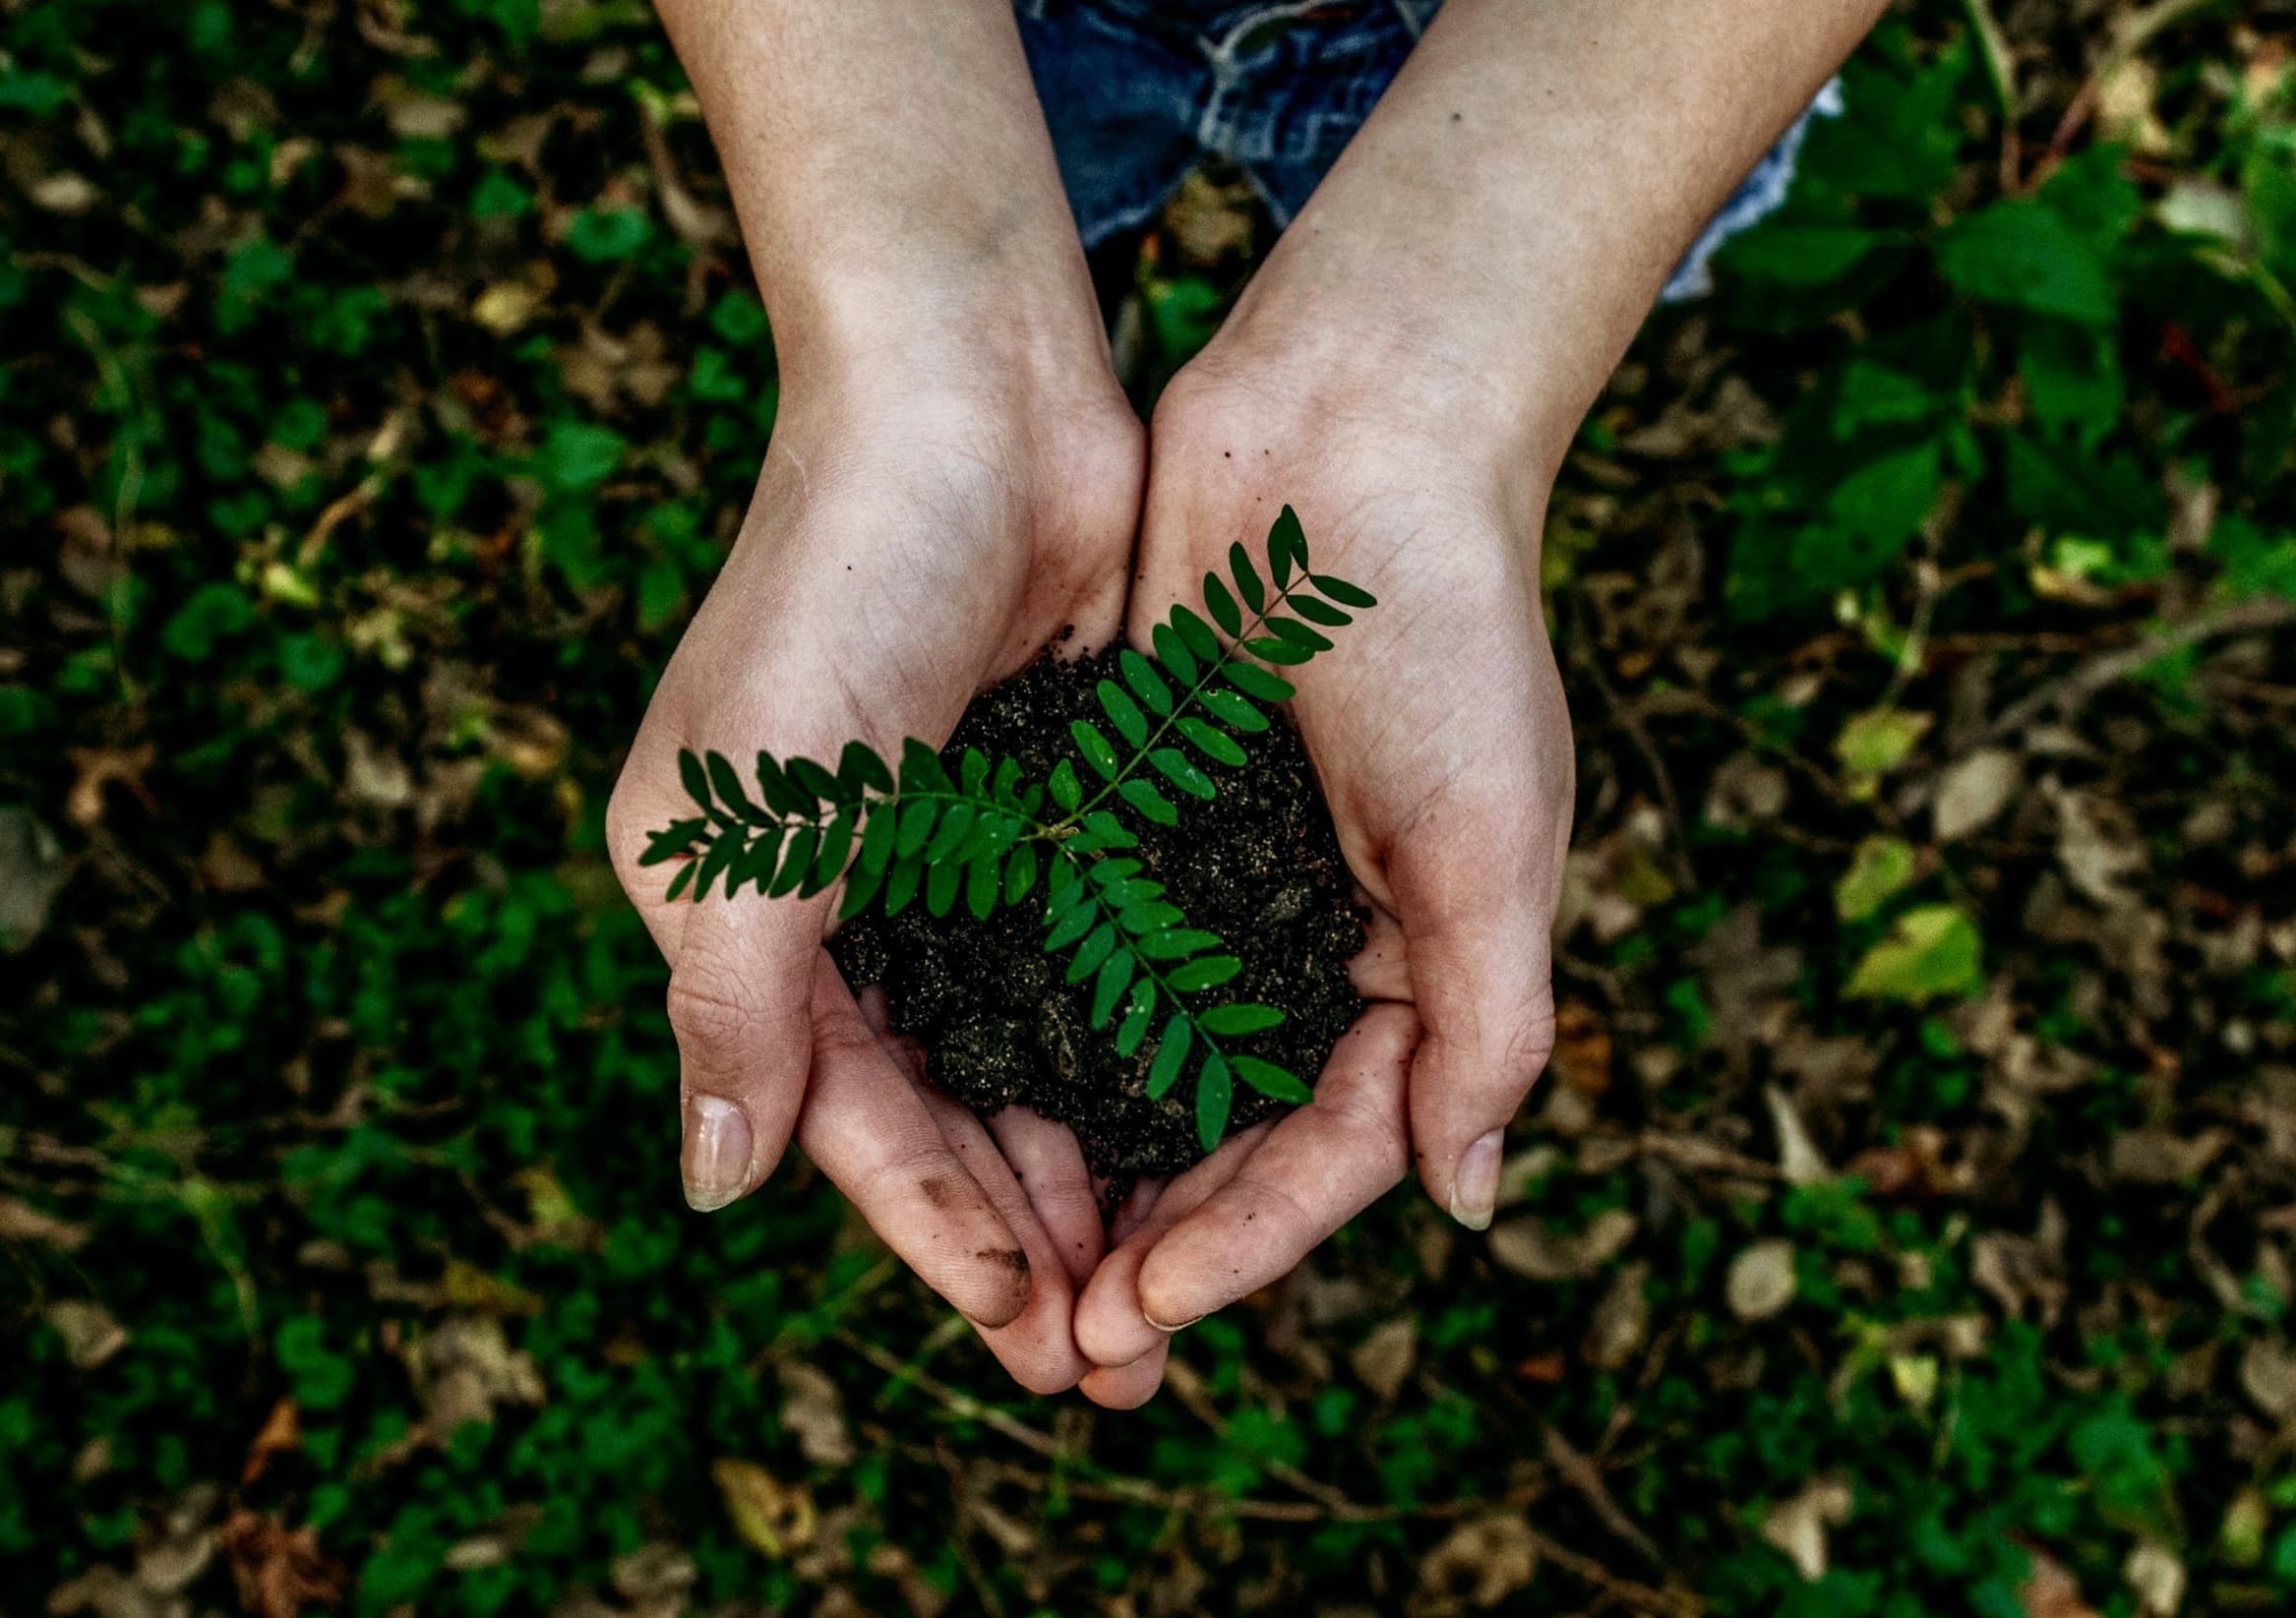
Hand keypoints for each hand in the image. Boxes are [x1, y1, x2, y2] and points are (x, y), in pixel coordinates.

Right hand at [606, 357, 1142, 1391]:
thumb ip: (734, 1002)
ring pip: (1024, 1056)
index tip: (1029, 1327)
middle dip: (1023, 1233)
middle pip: (940, 1108)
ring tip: (1166, 1283)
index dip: (933, 1228)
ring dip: (1087, 1168)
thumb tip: (713, 1189)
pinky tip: (1197, 1132)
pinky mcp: (1049, 809)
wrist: (971, 392)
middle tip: (1116, 1360)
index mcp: (741, 909)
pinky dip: (1133, 1053)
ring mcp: (953, 857)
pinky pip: (1091, 966)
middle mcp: (842, 899)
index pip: (844, 1113)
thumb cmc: (840, 583)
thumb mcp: (754, 807)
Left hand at [1072, 336, 1575, 1398]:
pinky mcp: (1126, 813)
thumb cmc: (1447, 629)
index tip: (1145, 1308)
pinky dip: (1030, 1031)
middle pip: (1223, 1134)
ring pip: (1136, 1064)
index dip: (1245, 1242)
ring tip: (1005, 1268)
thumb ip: (1487, 1024)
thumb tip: (1466, 1204)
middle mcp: (1306, 940)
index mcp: (1412, 963)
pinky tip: (964, 1102)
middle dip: (1152, 1242)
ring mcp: (1210, 881)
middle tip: (1063, 1345)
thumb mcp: (1493, 840)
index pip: (1329, 1148)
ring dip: (1081, 1168)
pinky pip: (1072, 951)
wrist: (1350, 430)